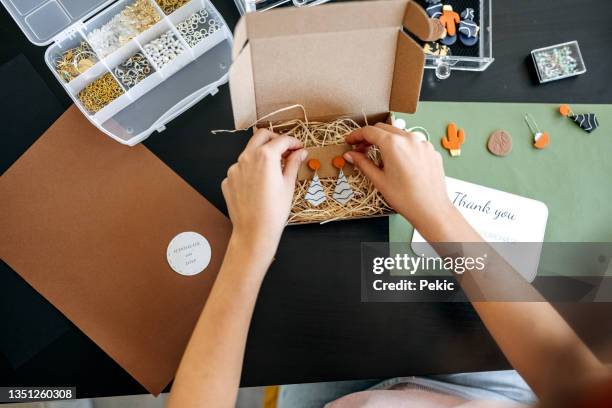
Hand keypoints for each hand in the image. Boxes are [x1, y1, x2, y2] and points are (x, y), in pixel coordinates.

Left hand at [222, 129, 306, 260]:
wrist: (254, 231)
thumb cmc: (274, 210)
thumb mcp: (289, 185)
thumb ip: (294, 163)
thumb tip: (301, 152)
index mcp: (265, 156)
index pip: (282, 140)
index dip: (294, 142)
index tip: (299, 148)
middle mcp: (246, 157)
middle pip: (261, 136)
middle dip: (275, 139)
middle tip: (286, 150)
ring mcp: (234, 169)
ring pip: (249, 153)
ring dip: (262, 155)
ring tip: (273, 171)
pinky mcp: (228, 180)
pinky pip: (241, 169)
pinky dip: (251, 171)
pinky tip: (259, 185)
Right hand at [344, 123, 455, 234]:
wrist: (431, 209)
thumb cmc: (405, 198)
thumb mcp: (379, 180)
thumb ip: (363, 163)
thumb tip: (350, 155)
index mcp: (393, 143)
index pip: (369, 131)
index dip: (356, 135)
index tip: (350, 140)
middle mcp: (409, 138)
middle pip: (384, 128)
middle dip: (370, 137)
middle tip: (361, 149)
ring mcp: (423, 143)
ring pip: (399, 134)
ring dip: (387, 140)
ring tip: (380, 156)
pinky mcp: (431, 151)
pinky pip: (413, 143)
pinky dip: (402, 147)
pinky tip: (399, 162)